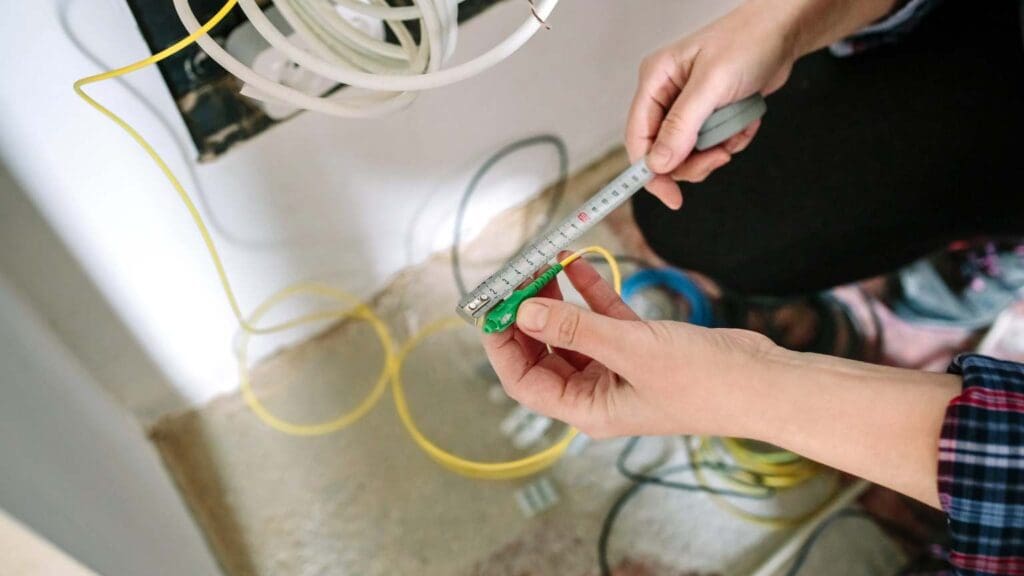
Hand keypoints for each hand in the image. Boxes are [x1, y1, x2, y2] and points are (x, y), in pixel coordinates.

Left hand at [481, 257, 778, 438]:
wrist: (764, 381)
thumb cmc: (704, 382)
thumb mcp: (630, 350)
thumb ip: (575, 329)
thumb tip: (523, 313)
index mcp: (588, 409)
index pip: (525, 381)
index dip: (502, 345)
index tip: (491, 309)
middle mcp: (598, 392)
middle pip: (544, 353)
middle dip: (527, 316)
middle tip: (515, 279)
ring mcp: (619, 369)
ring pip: (572, 332)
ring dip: (555, 300)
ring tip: (543, 264)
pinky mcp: (641, 348)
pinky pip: (603, 318)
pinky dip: (589, 293)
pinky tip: (577, 264)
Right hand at [627, 0, 799, 207]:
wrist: (784, 31)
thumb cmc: (748, 41)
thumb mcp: (711, 85)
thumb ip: (682, 125)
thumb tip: (659, 163)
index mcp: (655, 81)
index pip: (638, 137)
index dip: (650, 171)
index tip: (670, 196)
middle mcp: (667, 95)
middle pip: (664, 152)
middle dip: (693, 160)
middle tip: (719, 156)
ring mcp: (688, 107)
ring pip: (689, 154)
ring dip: (717, 150)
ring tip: (735, 130)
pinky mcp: (708, 114)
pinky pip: (711, 145)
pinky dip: (731, 141)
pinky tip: (744, 121)